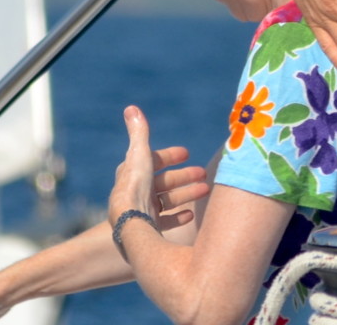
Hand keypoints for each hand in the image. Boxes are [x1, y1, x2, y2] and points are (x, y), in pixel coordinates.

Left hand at [107, 107, 209, 231]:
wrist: (131, 224)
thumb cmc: (136, 186)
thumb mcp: (140, 154)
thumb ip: (140, 133)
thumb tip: (130, 108)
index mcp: (133, 174)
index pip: (152, 161)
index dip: (169, 156)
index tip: (187, 153)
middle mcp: (136, 193)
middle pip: (163, 182)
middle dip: (184, 176)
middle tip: (203, 174)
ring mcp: (142, 212)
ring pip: (168, 200)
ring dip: (187, 193)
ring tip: (205, 190)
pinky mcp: (148, 230)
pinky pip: (166, 221)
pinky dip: (178, 216)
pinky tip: (190, 214)